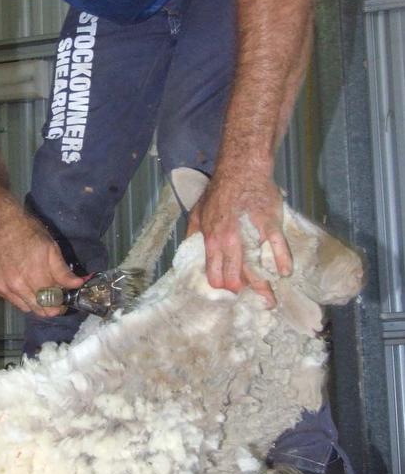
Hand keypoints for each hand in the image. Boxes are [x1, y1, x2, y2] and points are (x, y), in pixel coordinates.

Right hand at [0, 205, 84, 315]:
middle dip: (50, 307)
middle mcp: (18, 286)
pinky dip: (19, 296)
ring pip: (25, 308)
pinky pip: (11, 300)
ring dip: (35, 302)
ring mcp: (3, 288)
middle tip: (55, 297)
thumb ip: (63, 271)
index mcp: (35, 276)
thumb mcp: (50, 247)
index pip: (53, 302)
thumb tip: (77, 284)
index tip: (65, 298)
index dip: (62, 302)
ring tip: (38, 288)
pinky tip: (22, 282)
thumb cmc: (25, 231)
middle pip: (39, 310)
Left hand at [187, 173, 290, 305]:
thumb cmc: (220, 190)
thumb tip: (189, 249)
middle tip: (252, 303)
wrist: (241, 170)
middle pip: (235, 276)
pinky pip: (276, 247)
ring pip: (255, 267)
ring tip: (269, 301)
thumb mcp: (198, 211)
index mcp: (211, 240)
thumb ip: (193, 233)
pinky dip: (281, 261)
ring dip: (263, 287)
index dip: (221, 286)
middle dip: (242, 292)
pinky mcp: (268, 223)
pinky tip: (284, 273)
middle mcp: (229, 241)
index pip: (215, 273)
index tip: (229, 294)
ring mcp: (249, 234)